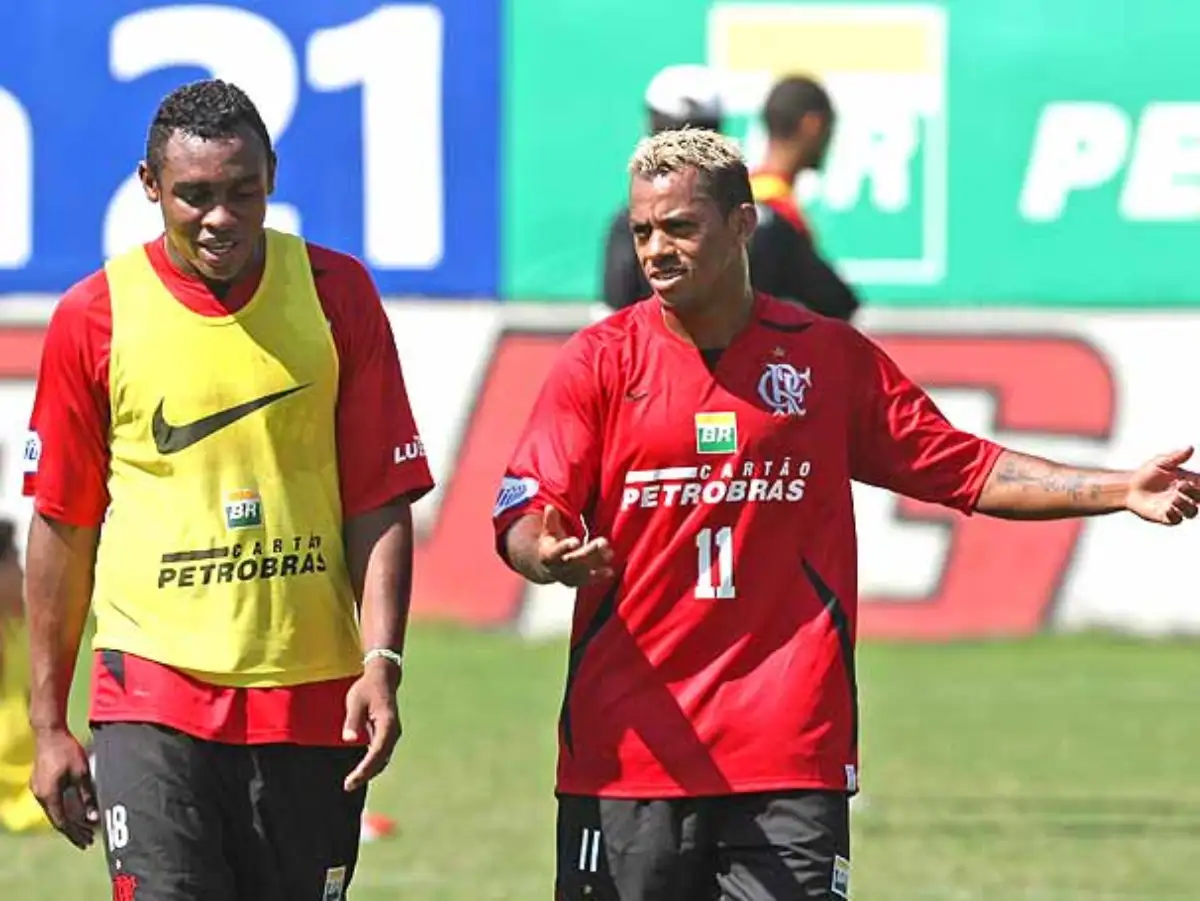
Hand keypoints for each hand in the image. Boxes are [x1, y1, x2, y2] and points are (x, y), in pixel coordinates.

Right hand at [30, 726, 98, 848]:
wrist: (49, 733)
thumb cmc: (67, 751)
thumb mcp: (82, 774)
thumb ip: (87, 796)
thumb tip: (94, 817)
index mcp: (49, 795)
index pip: (62, 823)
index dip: (75, 834)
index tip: (87, 842)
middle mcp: (40, 796)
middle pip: (58, 820)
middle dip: (74, 831)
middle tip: (88, 841)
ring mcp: (38, 789)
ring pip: (54, 812)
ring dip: (69, 821)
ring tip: (85, 830)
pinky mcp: (40, 783)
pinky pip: (52, 803)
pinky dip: (64, 810)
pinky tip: (74, 813)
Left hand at [342, 658, 401, 792]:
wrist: (382, 678)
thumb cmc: (367, 688)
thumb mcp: (356, 701)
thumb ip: (353, 720)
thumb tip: (348, 739)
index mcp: (387, 723)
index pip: (377, 752)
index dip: (364, 768)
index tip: (351, 780)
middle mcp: (393, 731)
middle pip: (381, 759)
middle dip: (366, 774)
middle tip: (348, 786)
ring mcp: (392, 734)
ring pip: (383, 759)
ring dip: (369, 771)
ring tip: (352, 782)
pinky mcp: (387, 735)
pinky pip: (381, 754)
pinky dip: (372, 764)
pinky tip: (360, 771)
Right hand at [538, 506, 613, 586]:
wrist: (545, 565)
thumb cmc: (551, 542)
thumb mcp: (548, 531)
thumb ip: (550, 520)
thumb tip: (550, 507)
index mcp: (548, 555)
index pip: (557, 551)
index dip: (566, 546)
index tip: (576, 541)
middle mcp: (558, 568)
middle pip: (574, 560)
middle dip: (589, 552)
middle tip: (603, 542)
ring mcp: (567, 576)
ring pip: (583, 571)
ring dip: (597, 563)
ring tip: (610, 554)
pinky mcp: (576, 582)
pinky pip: (588, 580)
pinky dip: (599, 576)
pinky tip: (610, 571)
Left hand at [1126, 447, 1199, 524]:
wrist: (1128, 487)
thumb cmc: (1146, 474)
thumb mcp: (1160, 463)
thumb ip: (1176, 457)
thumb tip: (1190, 447)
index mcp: (1188, 483)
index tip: (1191, 482)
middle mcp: (1185, 496)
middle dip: (1196, 494)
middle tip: (1181, 485)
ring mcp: (1176, 508)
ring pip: (1192, 512)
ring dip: (1187, 506)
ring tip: (1174, 498)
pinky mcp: (1165, 516)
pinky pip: (1176, 520)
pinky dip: (1175, 515)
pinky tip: (1168, 508)